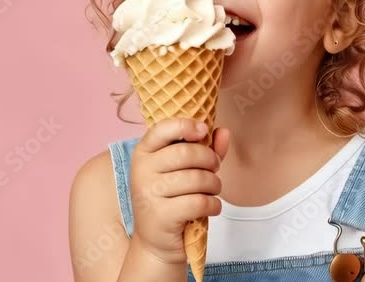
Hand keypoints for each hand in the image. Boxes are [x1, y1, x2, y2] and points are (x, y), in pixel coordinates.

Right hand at [128, 118, 230, 264]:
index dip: (185, 125)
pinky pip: (199, 202)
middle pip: (187, 153)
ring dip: (214, 185)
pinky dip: (213, 205)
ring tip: (213, 190)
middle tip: (215, 169)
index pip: (162, 129)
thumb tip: (223, 132)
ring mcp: (148, 193)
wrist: (156, 241)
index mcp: (144, 153)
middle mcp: (141, 170)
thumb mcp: (185, 170)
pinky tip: (211, 207)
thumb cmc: (173, 199)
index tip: (203, 130)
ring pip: (197, 179)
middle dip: (211, 160)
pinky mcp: (160, 216)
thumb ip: (205, 149)